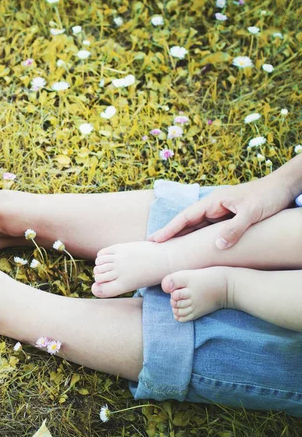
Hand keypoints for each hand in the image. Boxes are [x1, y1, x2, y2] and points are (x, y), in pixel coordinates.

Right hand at [149, 177, 293, 248]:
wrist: (284, 187)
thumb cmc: (268, 196)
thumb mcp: (252, 213)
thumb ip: (234, 229)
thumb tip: (217, 246)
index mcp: (214, 202)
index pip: (186, 217)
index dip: (170, 228)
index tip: (155, 239)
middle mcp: (214, 207)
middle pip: (187, 222)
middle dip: (171, 233)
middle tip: (153, 245)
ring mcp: (221, 213)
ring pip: (197, 227)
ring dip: (184, 237)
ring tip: (169, 249)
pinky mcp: (229, 219)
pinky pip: (210, 230)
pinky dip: (200, 239)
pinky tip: (195, 247)